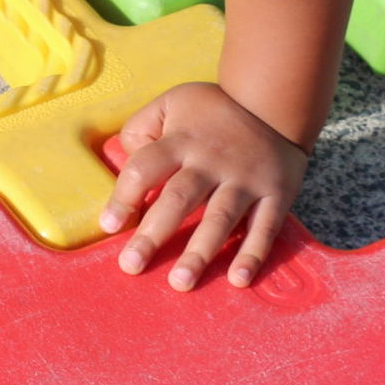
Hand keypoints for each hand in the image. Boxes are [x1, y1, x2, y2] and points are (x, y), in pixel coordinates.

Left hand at [98, 82, 308, 291]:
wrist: (273, 103)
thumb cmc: (212, 110)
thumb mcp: (172, 102)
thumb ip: (143, 127)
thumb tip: (125, 158)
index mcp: (181, 141)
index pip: (146, 167)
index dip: (125, 196)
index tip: (109, 225)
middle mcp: (211, 162)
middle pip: (179, 199)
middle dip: (154, 234)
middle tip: (131, 266)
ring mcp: (245, 180)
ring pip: (220, 219)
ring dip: (200, 252)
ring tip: (180, 282)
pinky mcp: (276, 194)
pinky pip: (264, 227)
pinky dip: (252, 254)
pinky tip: (237, 279)